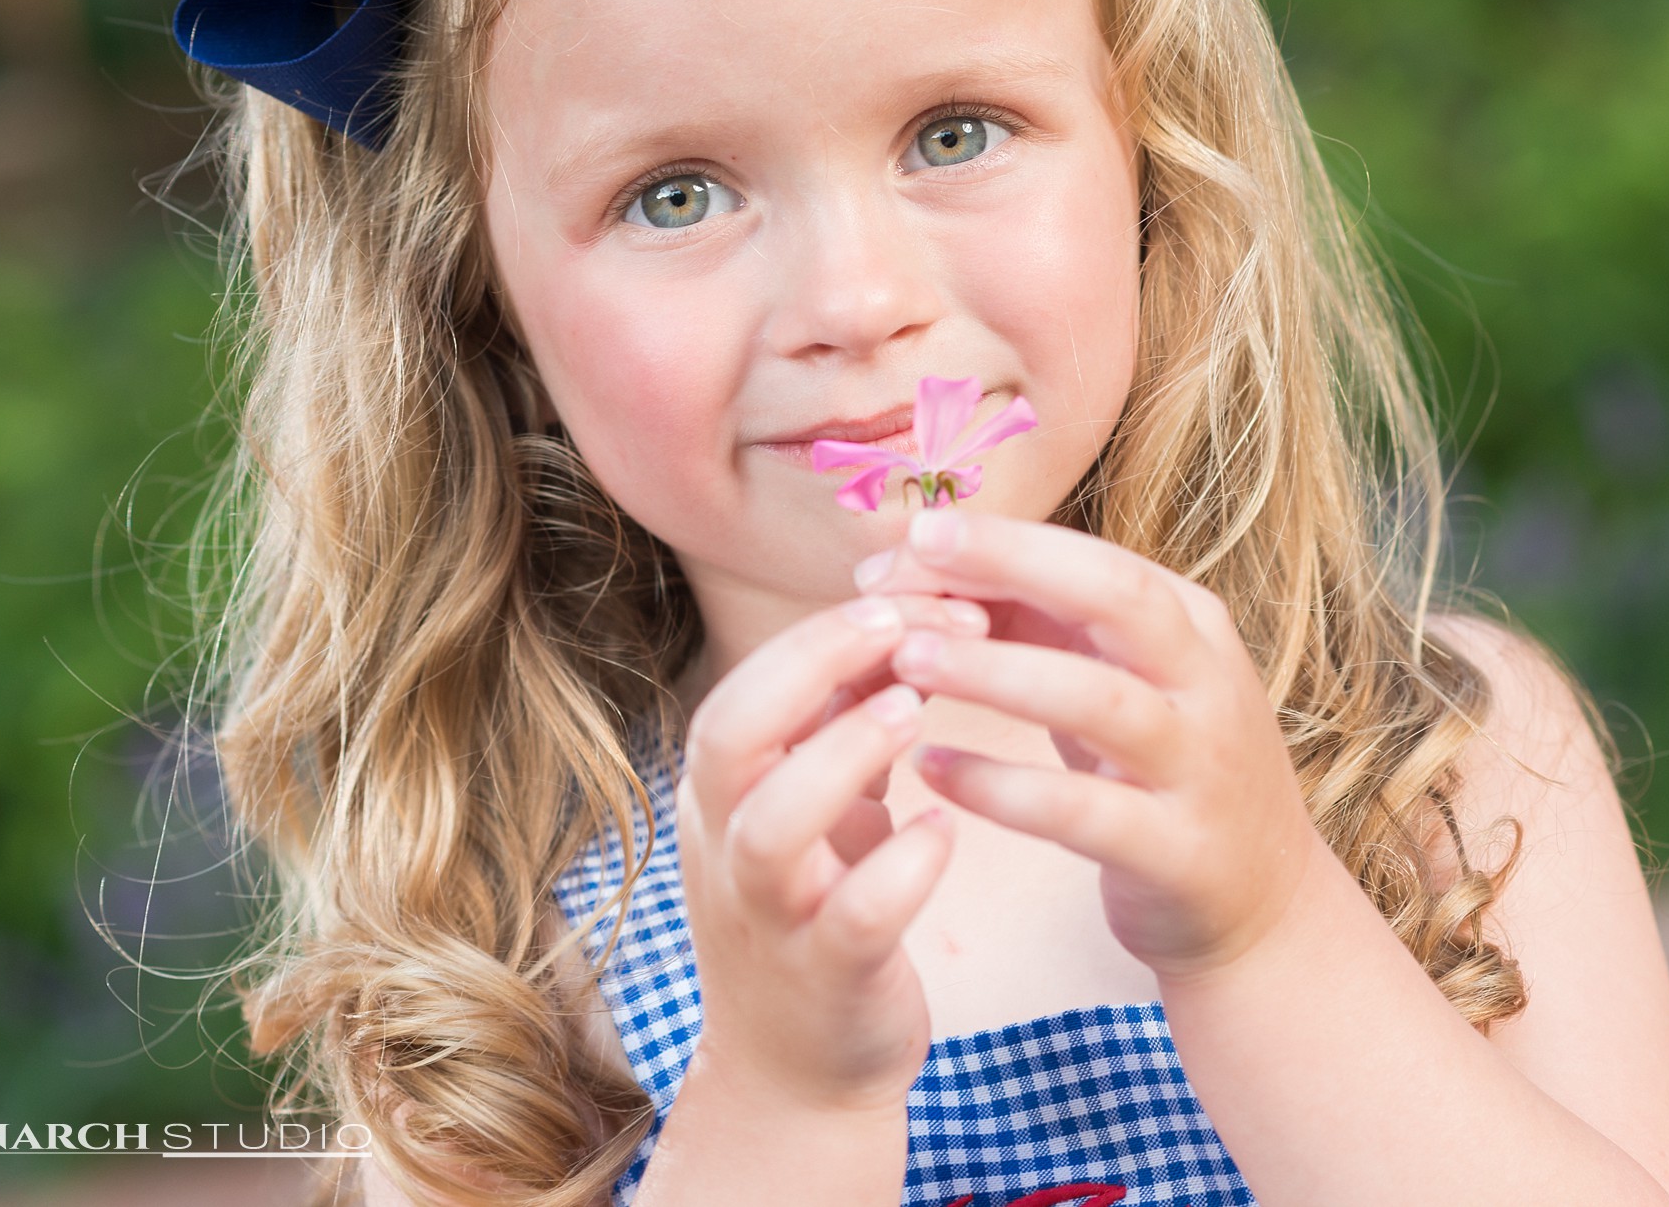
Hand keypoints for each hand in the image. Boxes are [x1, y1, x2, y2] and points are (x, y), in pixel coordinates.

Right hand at [673, 590, 984, 1112]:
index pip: (746, 685)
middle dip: (815, 666)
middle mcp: (726, 848)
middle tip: (908, 631)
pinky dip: (900, 870)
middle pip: (730, 733)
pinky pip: (853, 920)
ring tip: (917, 709)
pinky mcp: (825, 979)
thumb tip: (899, 613)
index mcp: (722, 795)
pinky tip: (946, 832)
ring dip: (845, 754)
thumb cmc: (816, 909)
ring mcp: (769, 917)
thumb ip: (836, 722)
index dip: (821, 632)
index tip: (904, 593)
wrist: (798, 1073)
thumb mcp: (812, 805)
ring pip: (774, 826)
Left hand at [857, 508, 1322, 982]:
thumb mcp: (1122, 682)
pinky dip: (1002, 787)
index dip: (1007, 541)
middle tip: (918, 552)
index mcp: (1193, 626)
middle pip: (1117, 599)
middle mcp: (1206, 683)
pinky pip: (1081, 812)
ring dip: (997, 672)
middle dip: (1015, 564)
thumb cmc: (1167, 772)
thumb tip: (927, 569)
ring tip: (909, 659)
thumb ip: (1042, 626)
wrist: (1268, 904)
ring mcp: (1199, 768)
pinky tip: (933, 770)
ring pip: (1099, 700)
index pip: (1099, 559)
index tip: (918, 531)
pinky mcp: (1177, 852)